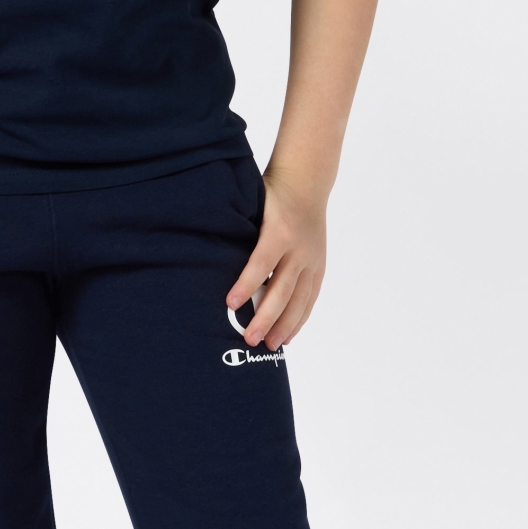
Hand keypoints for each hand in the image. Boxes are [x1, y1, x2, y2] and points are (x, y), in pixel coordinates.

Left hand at [225, 170, 327, 349]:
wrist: (306, 183)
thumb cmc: (270, 195)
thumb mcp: (253, 205)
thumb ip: (238, 229)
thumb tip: (207, 256)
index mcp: (279, 231)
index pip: (260, 263)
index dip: (245, 285)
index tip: (229, 304)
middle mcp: (299, 248)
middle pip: (282, 289)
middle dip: (265, 318)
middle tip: (250, 339)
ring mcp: (312, 260)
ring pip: (299, 299)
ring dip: (285, 325)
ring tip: (269, 345)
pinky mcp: (320, 267)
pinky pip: (310, 298)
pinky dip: (300, 319)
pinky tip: (288, 336)